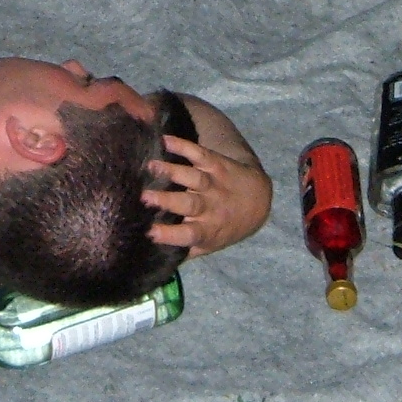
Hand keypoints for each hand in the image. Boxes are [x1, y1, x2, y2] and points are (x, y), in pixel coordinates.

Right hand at [143, 134, 271, 257]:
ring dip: (172, 171)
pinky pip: (200, 153)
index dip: (170, 235)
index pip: (188, 235)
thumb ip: (184, 252)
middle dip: (166, 200)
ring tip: (151, 166)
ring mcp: (214, 183)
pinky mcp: (216, 164)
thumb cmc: (224, 226)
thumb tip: (154, 262)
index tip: (150, 232)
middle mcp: (211, 207)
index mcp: (207, 230)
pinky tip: (165, 140)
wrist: (257, 200)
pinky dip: (183, 146)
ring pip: (193, 177)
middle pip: (188, 203)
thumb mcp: (209, 245)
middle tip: (144, 196)